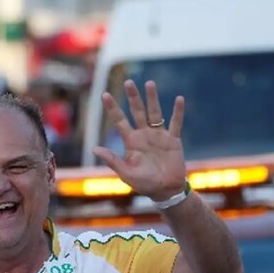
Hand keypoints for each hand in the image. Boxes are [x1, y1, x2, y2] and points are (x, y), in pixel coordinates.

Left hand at [94, 80, 186, 200]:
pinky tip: (179, 99)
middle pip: (137, 111)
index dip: (113, 108)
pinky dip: (177, 112)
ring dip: (152, 99)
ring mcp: (158, 135)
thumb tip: (94, 149)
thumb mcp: (126, 173)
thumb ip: (112, 160)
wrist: (165, 190)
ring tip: (149, 83)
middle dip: (133, 97)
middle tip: (128, 82)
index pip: (119, 120)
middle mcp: (143, 134)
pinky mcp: (173, 140)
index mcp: (131, 141)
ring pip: (155, 113)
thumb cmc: (144, 184)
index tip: (104, 94)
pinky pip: (176, 123)